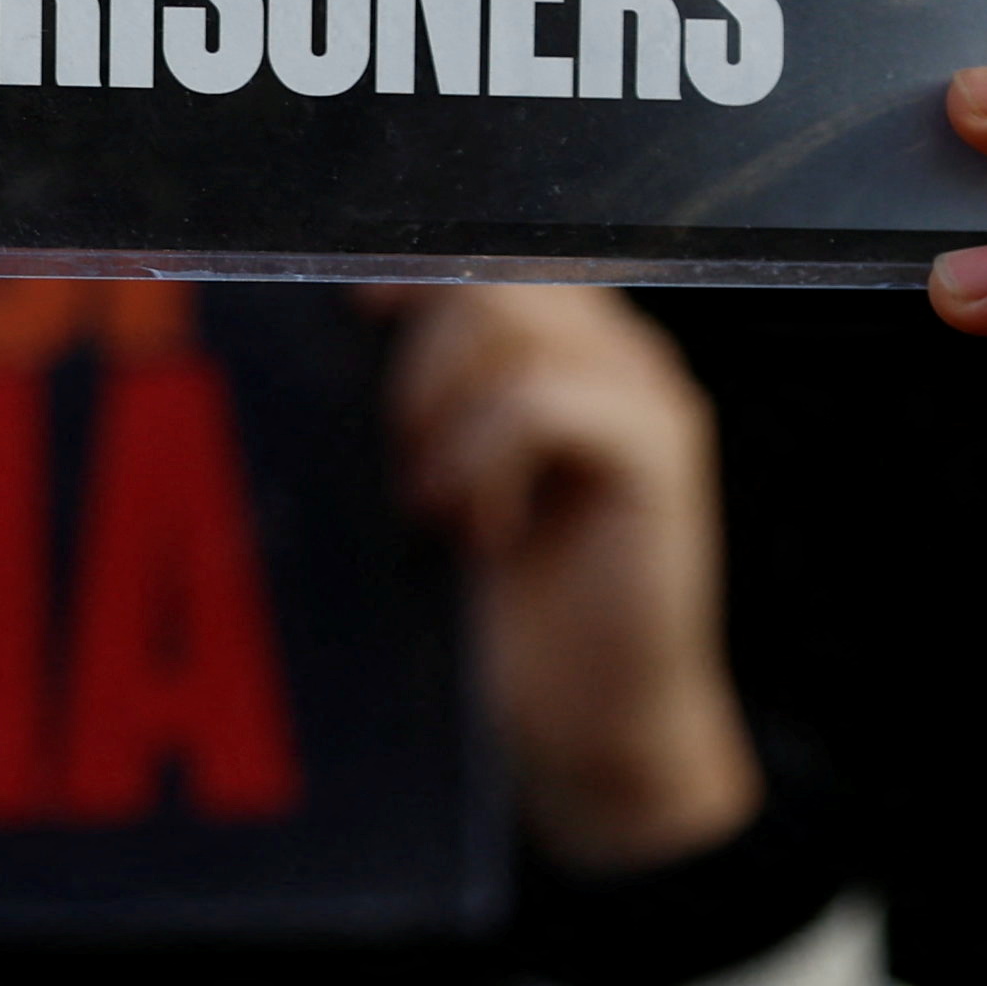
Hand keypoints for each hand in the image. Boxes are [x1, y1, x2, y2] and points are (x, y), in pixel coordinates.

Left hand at [382, 286, 762, 872]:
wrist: (592, 726)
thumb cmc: (513, 615)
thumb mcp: (446, 491)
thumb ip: (420, 413)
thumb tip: (326, 350)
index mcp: (570, 350)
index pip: (487, 260)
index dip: (415, 271)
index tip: (353, 316)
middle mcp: (616, 354)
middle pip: (494, 277)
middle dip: (418, 356)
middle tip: (399, 453)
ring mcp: (645, 395)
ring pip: (515, 326)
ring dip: (444, 410)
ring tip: (432, 500)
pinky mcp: (660, 451)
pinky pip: (545, 401)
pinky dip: (487, 459)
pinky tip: (481, 528)